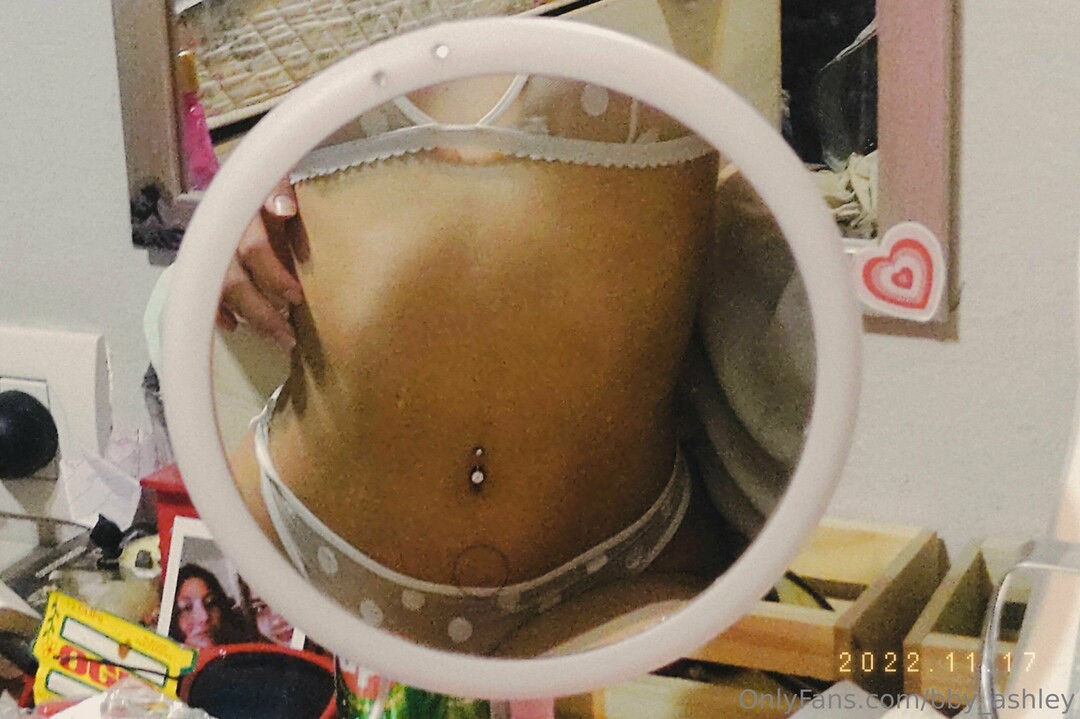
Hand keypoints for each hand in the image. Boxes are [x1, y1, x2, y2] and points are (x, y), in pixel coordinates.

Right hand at [217, 180, 308, 350]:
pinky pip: (201, 292)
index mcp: (238, 213)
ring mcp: (206, 249)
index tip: (295, 297)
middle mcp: (218, 234)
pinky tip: (234, 327)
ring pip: (220, 291)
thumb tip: (285, 209)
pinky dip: (217, 312)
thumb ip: (278, 190)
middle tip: (288, 336)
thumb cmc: (262, 187)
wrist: (232, 180)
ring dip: (248, 317)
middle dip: (262, 312)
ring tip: (275, 337)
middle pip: (233, 280)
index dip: (273, 275)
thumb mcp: (273, 179)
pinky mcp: (199, 260)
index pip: (252, 248)